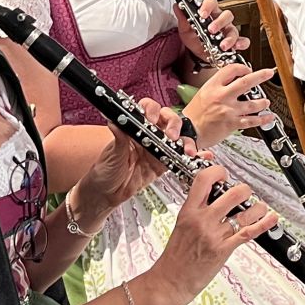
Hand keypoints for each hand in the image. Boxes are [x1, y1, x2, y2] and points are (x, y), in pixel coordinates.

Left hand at [70, 97, 185, 221]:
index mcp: (134, 128)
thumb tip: (116, 120)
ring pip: (177, 137)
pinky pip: (179, 157)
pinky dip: (191, 155)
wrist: (107, 194)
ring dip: (185, 140)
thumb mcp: (112, 154)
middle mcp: (148, 135)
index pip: (148, 110)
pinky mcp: (164, 164)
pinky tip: (199, 155)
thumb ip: (118, 138)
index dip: (153, 111)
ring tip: (186, 149)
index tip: (152, 119)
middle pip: (167, 120)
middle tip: (170, 135)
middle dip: (172, 124)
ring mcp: (158, 149)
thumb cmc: (105, 171)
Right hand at [141, 164, 274, 304]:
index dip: (218, 171)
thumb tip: (213, 198)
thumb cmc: (175, 257)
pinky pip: (248, 232)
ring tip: (260, 207)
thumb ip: (197, 210)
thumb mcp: (181, 225)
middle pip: (232, 193)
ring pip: (244, 213)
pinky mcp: (223, 250)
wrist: (170, 281)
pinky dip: (263, 224)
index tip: (223, 174)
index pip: (204, 179)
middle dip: (244, 190)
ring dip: (257, 208)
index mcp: (188, 211)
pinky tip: (270, 218)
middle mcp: (202, 220)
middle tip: (245, 193)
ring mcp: (213, 235)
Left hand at [176, 0, 247, 63]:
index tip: (202, 13)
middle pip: (226, 14)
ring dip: (229, 37)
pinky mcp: (234, 42)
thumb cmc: (194, 39)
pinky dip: (241, 43)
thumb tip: (177, 6)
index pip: (212, 2)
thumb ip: (182, 18)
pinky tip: (236, 47)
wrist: (198, 55)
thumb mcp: (185, 29)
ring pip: (234, 29)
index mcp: (209, 13)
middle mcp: (221, 20)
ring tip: (222, 45)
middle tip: (211, 30)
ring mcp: (228, 30)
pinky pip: (243, 40)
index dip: (208, 6)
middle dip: (219, 22)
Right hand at [182, 62, 276, 146]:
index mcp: (213, 86)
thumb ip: (218, 86)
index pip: (231, 70)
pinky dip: (263, 119)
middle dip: (260, 76)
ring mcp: (228, 110)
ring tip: (266, 101)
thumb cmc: (194, 114)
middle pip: (245, 82)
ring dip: (262, 102)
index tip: (248, 69)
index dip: (242, 68)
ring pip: (252, 103)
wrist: (189, 131)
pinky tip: (268, 116)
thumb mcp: (203, 92)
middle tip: (268, 73)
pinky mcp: (232, 123)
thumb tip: (233, 81)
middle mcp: (222, 96)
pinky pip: (251, 120)